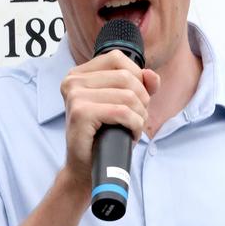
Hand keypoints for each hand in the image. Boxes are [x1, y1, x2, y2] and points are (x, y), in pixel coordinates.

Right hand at [60, 49, 159, 185]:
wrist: (85, 166)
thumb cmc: (102, 135)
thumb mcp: (122, 104)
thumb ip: (139, 85)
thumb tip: (151, 76)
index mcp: (78, 74)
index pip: (117, 58)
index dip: (136, 77)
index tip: (136, 99)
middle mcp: (72, 81)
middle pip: (126, 77)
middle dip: (141, 100)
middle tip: (137, 118)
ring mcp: (75, 96)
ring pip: (127, 95)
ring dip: (139, 115)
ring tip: (133, 127)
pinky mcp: (81, 113)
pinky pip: (122, 112)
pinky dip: (134, 124)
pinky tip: (131, 134)